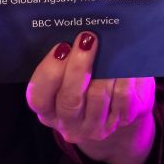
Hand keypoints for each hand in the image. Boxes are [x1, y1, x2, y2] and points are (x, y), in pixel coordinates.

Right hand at [26, 31, 155, 163]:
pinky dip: (123, 77)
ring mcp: (95, 127)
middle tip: (88, 39)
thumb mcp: (66, 74)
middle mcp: (69, 123)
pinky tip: (124, 63)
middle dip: (78, 66)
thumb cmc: (84, 81)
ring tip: (109, 46)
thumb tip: (74, 36)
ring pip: (98, 96)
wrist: (116, 107)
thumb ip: (63, 60)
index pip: (39, 97)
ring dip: (104, 69)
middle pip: (70, 99)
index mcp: (48, 110)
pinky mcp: (120, 123)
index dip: (50, 71)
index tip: (62, 46)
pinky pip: (122, 98)